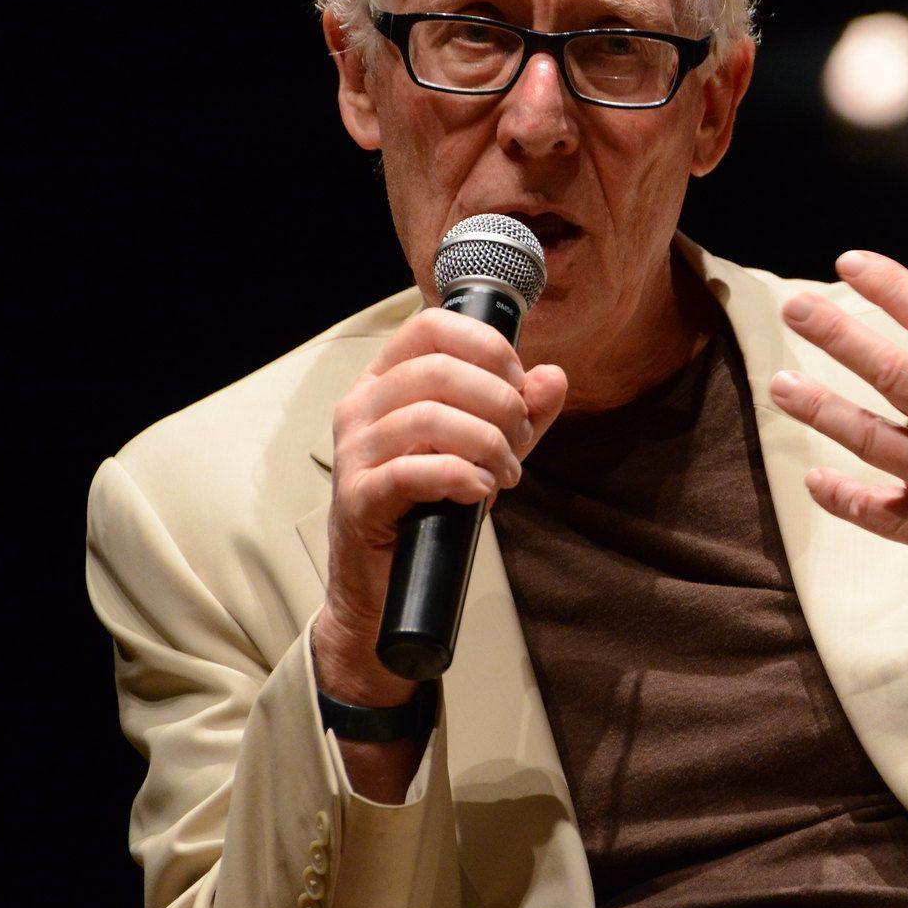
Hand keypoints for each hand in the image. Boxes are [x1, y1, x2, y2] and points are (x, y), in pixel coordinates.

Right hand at [314, 307, 567, 706]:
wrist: (388, 580)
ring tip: (507, 474)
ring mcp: (353, 452)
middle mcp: (361, 406)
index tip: (518, 383)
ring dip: (486, 444)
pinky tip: (480, 490)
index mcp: (386, 379)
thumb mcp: (487, 448)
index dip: (487, 347)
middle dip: (498, 402)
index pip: (432, 326)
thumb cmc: (431, 503)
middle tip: (520, 440)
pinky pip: (411, 471)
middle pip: (437, 370)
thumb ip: (523, 412)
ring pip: (427, 417)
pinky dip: (459, 475)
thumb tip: (554, 377)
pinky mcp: (358, 497)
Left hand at [767, 251, 907, 652]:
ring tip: (779, 383)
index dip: (893, 289)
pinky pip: (877, 513)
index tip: (852, 264)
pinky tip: (813, 478)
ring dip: (822, 409)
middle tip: (795, 306)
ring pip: (872, 437)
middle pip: (893, 373)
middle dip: (839, 336)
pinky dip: (843, 496)